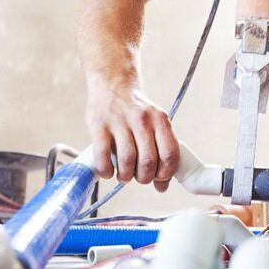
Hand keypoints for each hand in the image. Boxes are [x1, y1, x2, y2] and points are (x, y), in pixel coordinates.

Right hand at [84, 75, 178, 191]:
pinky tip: (108, 171)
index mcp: (160, 120)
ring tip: (124, 175)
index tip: (159, 179)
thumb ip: (161, 150)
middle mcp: (141, 119)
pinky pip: (103, 155)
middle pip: (148, 161)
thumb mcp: (155, 123)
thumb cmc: (136, 110)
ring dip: (126, 176)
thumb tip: (162, 185)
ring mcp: (119, 122)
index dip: (165, 173)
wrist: (112, 83)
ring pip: (127, 160)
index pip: (169, 154)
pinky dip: (106, 169)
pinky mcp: (99, 125)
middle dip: (144, 177)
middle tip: (139, 178)